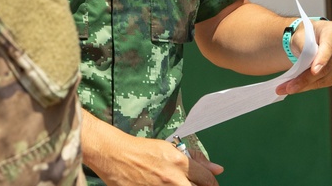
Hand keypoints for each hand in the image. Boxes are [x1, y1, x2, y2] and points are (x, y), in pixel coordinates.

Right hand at [82, 111, 223, 185]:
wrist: (114, 154)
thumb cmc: (140, 150)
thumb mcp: (169, 149)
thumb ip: (194, 160)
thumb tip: (217, 169)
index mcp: (180, 163)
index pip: (208, 180)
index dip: (212, 184)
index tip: (210, 185)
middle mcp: (173, 180)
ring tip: (175, 185)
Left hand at [276, 18, 331, 94]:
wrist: (310, 39)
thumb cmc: (305, 35)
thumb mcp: (299, 36)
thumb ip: (303, 46)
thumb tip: (306, 63)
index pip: (329, 46)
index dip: (321, 59)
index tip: (313, 71)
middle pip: (327, 66)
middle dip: (307, 78)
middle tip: (289, 87)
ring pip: (326, 77)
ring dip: (306, 85)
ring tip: (287, 89)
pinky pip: (327, 82)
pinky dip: (311, 86)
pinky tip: (298, 87)